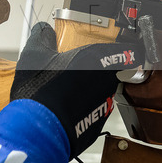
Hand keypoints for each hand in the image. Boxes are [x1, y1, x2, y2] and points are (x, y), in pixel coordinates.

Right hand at [11, 22, 143, 159]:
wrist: (40, 131)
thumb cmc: (40, 92)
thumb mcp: (34, 56)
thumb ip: (42, 38)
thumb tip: (43, 31)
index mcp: (96, 60)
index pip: (127, 52)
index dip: (127, 50)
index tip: (127, 50)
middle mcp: (106, 81)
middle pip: (111, 72)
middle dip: (97, 71)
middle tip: (79, 70)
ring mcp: (104, 103)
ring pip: (102, 92)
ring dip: (89, 91)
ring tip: (66, 92)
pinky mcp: (97, 124)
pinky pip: (93, 111)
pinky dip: (83, 109)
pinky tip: (64, 109)